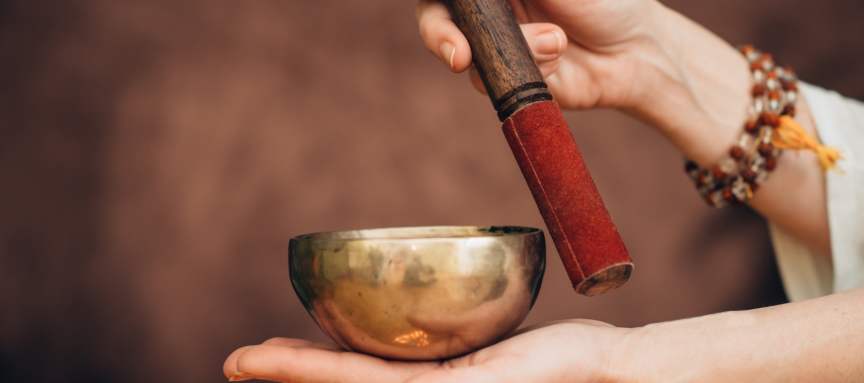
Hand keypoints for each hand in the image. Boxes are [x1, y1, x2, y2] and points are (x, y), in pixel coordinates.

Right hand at [223, 319, 628, 381]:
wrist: (606, 370)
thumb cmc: (560, 354)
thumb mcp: (493, 340)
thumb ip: (456, 338)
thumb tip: (432, 315)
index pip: (358, 377)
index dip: (308, 370)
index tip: (273, 354)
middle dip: (283, 375)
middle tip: (232, 363)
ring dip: (286, 372)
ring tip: (240, 362)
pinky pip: (371, 378)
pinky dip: (319, 369)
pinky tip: (284, 359)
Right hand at [417, 0, 655, 109]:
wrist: (639, 49)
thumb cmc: (602, 1)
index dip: (434, 5)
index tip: (441, 10)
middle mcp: (490, 14)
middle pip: (440, 23)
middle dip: (442, 37)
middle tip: (459, 55)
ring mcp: (499, 49)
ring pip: (470, 57)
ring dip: (512, 49)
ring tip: (556, 42)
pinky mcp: (513, 83)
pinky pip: (497, 83)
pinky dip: (527, 69)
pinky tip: (558, 56)